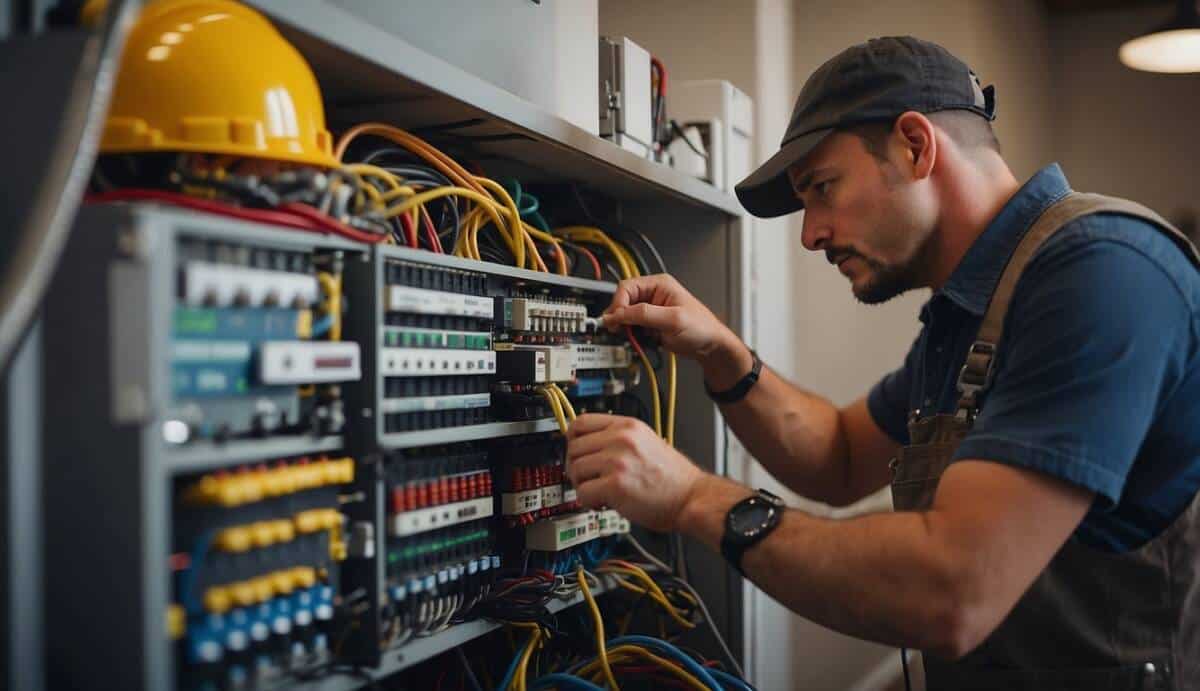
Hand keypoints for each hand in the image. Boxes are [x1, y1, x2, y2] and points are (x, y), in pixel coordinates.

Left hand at [565, 413, 703, 532]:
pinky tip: (604, 503)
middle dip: (576, 466)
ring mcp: (617, 461)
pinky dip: (588, 502)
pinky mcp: (615, 485)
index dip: (572, 440)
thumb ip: (618, 439)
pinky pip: (582, 493)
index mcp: (628, 425)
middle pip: (573, 446)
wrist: (692, 498)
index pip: (580, 422)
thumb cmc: (673, 478)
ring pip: (575, 469)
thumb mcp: (646, 442)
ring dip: (582, 485)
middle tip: (590, 479)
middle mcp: (621, 439)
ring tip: (599, 492)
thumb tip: (587, 447)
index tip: (576, 453)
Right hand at [604, 274, 752, 390]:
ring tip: (630, 337)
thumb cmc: (702, 328)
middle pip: (623, 301)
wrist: (711, 347)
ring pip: (625, 316)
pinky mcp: (650, 324)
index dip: (618, 304)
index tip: (614, 320)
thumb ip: (644, 315)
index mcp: (659, 284)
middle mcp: (653, 295)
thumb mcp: (672, 319)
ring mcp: (651, 310)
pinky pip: (632, 327)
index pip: (627, 287)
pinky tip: (638, 341)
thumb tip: (619, 314)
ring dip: (624, 327)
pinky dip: (631, 335)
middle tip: (617, 330)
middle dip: (619, 316)